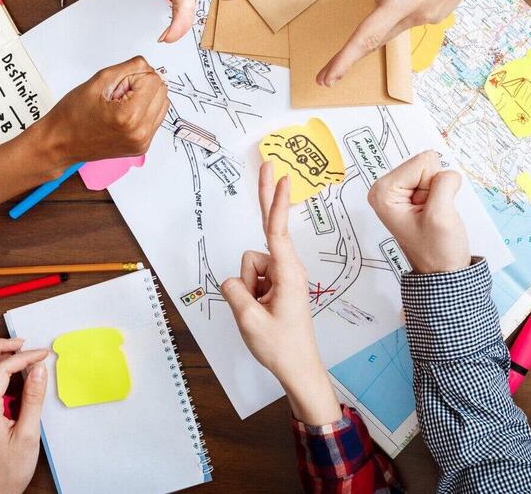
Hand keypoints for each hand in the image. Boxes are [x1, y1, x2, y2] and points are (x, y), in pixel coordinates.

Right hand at [37, 56, 169, 165]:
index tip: (118, 84)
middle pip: (162, 91)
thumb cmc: (72, 116)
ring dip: (146, 98)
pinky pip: (155, 119)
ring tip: (120, 104)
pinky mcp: (142, 146)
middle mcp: (140, 132)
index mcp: (129, 116)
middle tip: (118, 93)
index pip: (154, 79)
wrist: (60, 143)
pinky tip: (124, 114)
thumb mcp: (98, 81)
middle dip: (143, 86)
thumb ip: (128, 68)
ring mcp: (142, 142)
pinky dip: (144, 111)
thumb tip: (148, 65)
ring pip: (162, 104)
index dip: (134, 76)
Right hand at [220, 163, 341, 425]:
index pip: (276, 230)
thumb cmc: (280, 346)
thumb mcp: (250, 321)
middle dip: (266, 198)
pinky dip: (248, 294)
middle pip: (268, 229)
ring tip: (260, 312)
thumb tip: (232, 279)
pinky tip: (258, 312)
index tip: (282, 176)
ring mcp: (280, 276)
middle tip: (266, 163)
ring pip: (248, 266)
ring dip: (247, 288)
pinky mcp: (274, 285)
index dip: (274, 201)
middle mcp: (286, 269)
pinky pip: (250, 279)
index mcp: (287, 273)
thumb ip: (235, 292)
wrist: (298, 368)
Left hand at [367, 150, 468, 273]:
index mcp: (383, 192)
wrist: (443, 270)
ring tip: (432, 215)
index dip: (432, 186)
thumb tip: (447, 170)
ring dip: (440, 192)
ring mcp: (400, 191)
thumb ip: (443, 183)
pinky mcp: (413, 193)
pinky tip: (435, 212)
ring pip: (433, 170)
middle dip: (435, 188)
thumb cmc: (437, 251)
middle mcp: (387, 188)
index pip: (421, 163)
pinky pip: (437, 179)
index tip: (428, 209)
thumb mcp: (440, 216)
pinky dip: (442, 194)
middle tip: (431, 213)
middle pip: (425, 164)